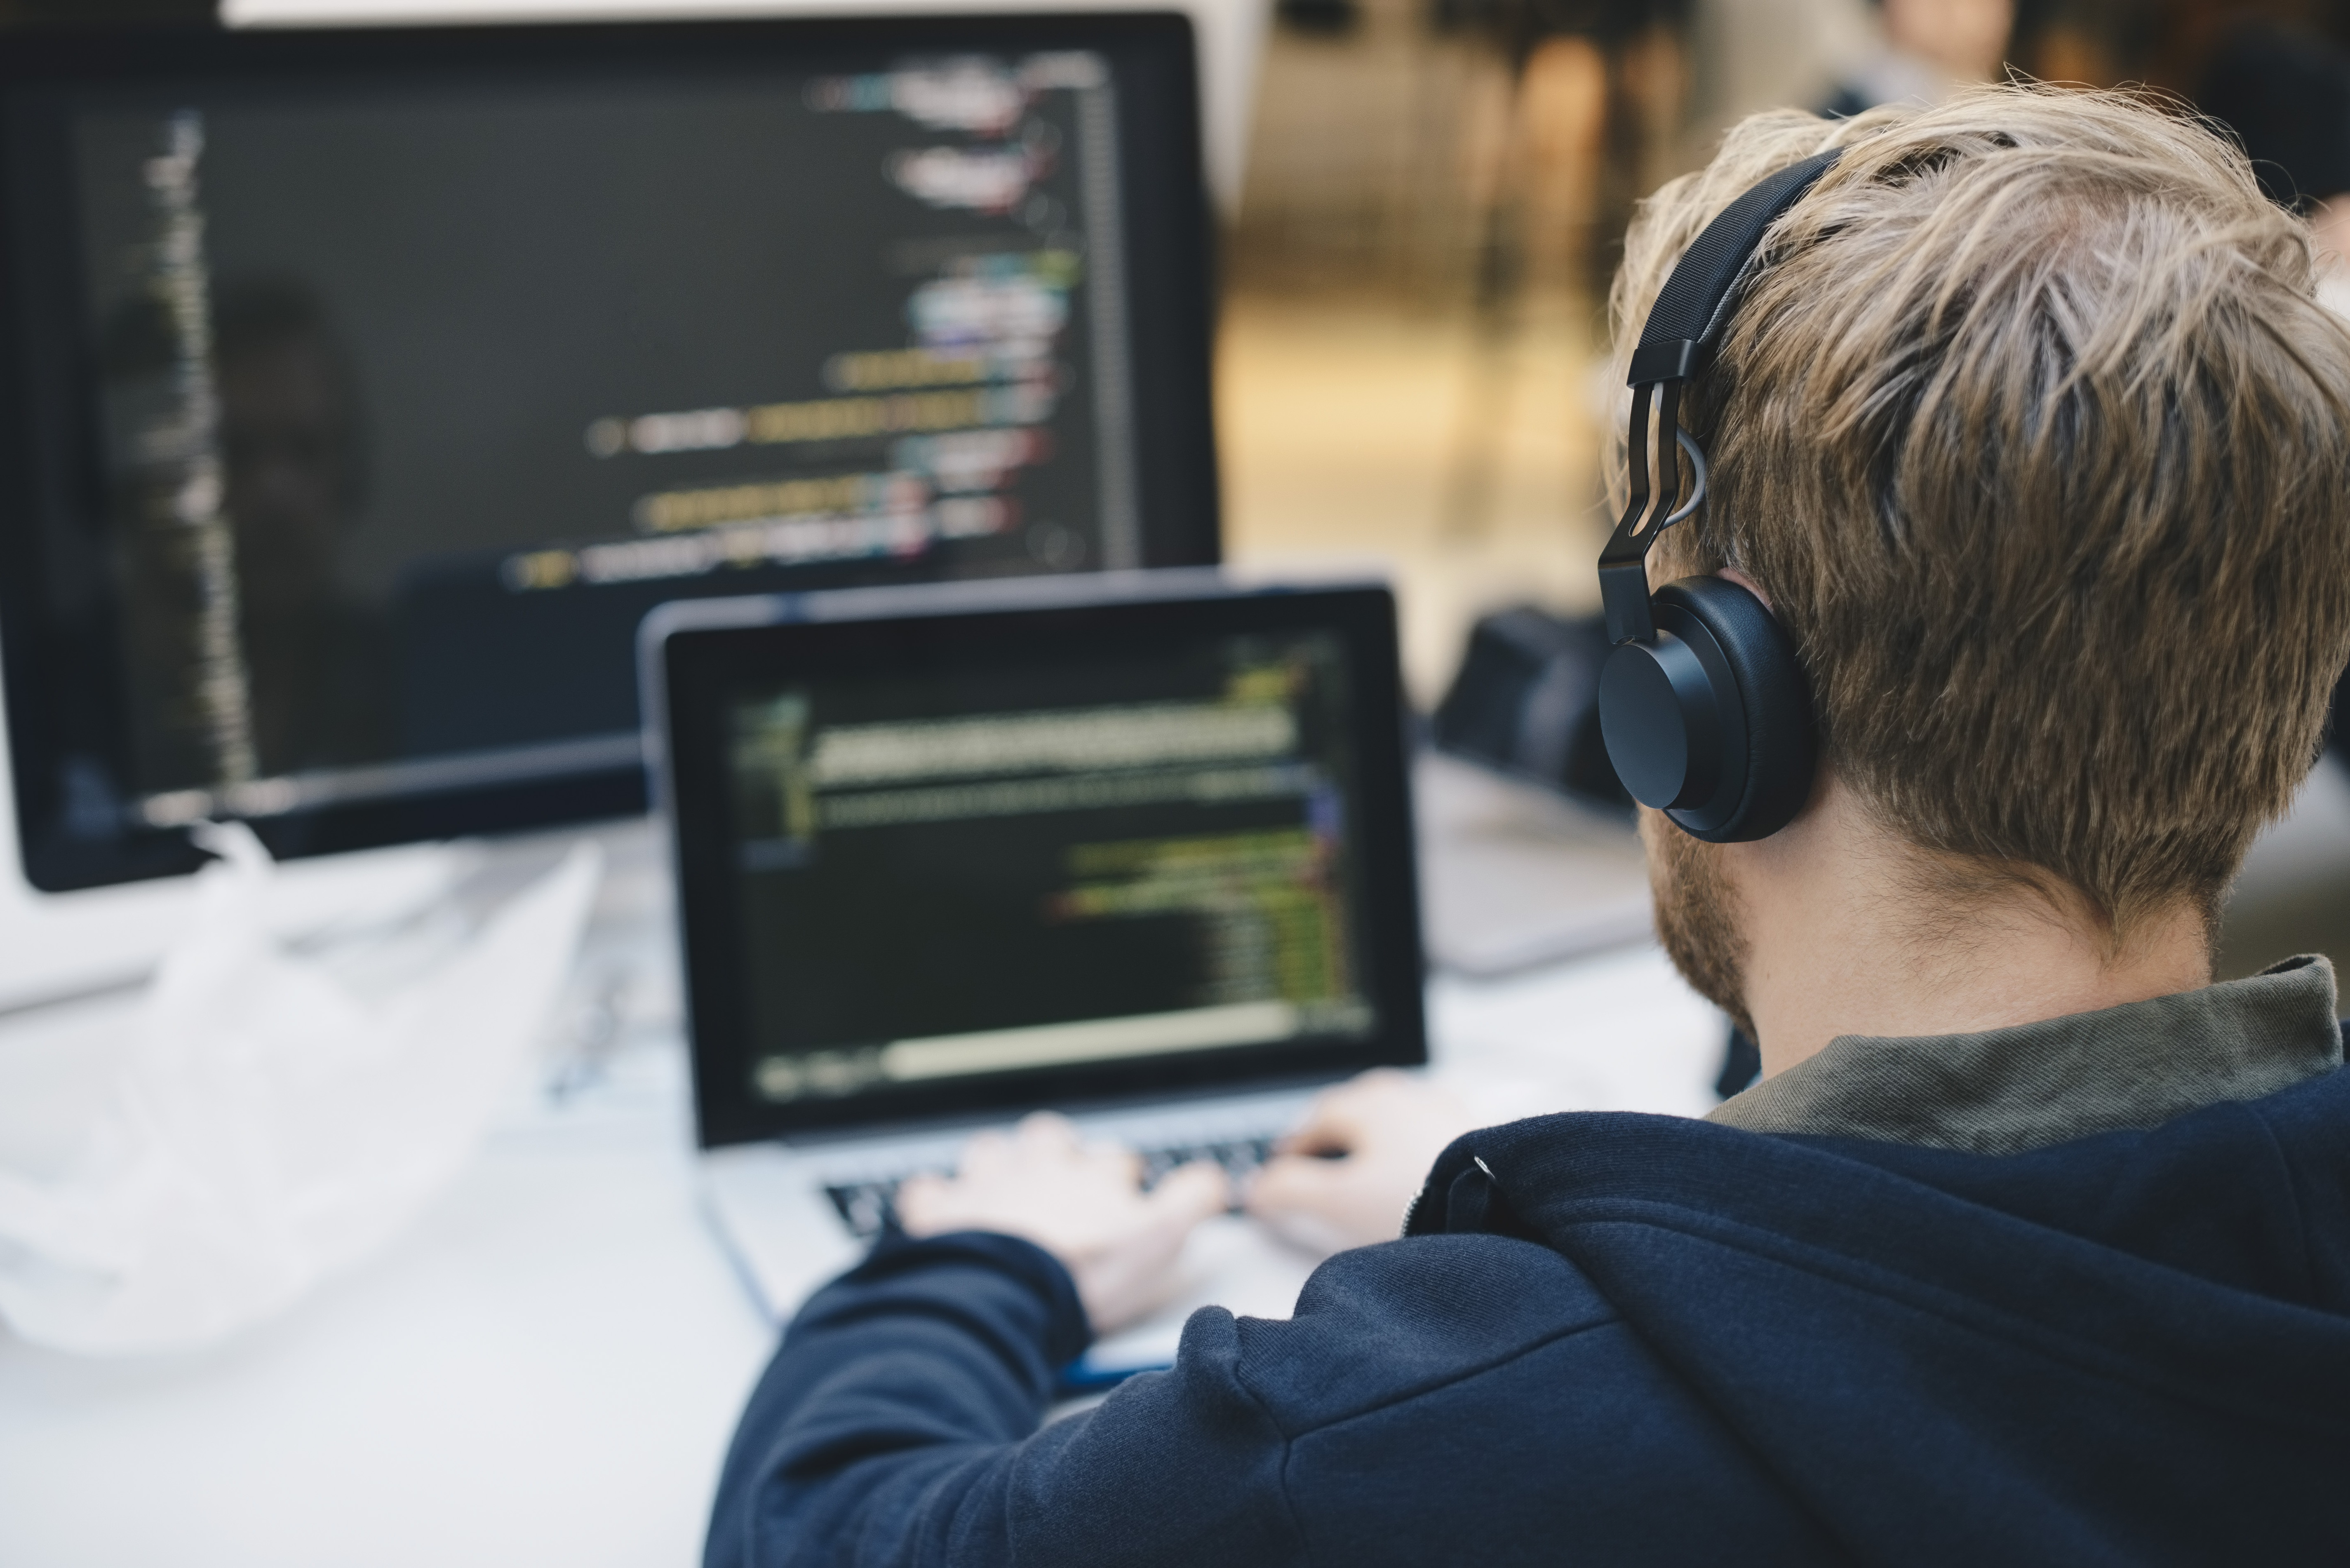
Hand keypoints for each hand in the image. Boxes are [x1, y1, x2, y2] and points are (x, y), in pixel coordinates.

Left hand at [896, 1112, 1229, 1333]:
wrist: (1005, 1295)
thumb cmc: (1082, 1273)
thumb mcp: (1158, 1237)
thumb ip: (1190, 1201)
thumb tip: (1215, 1178)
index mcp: (1088, 1177)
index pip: (1114, 1163)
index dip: (1122, 1177)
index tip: (1125, 1194)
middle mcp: (1036, 1170)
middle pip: (1048, 1138)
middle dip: (1054, 1151)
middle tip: (1058, 1176)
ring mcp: (984, 1188)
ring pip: (989, 1152)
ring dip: (995, 1164)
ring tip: (1000, 1185)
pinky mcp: (939, 1214)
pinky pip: (926, 1192)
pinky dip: (932, 1199)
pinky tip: (937, 1210)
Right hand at [1245, 1070, 1478, 1254]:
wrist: (1499, 1205)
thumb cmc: (1419, 1201)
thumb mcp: (1336, 1201)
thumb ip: (1289, 1190)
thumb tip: (1257, 1188)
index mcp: (1367, 1104)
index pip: (1314, 1121)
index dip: (1293, 1149)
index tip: (1282, 1170)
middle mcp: (1408, 1096)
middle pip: (1357, 1110)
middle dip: (1334, 1135)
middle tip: (1321, 1162)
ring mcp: (1448, 1109)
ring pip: (1399, 1118)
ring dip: (1378, 1140)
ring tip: (1371, 1170)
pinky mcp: (1481, 1133)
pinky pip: (1436, 1134)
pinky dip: (1418, 1149)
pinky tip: (1422, 1172)